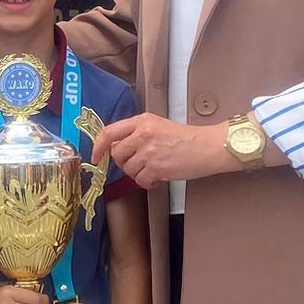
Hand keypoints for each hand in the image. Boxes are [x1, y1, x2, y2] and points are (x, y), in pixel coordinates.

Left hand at [93, 113, 221, 187]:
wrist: (207, 147)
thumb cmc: (185, 138)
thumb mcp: (158, 125)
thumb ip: (136, 133)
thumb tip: (116, 148)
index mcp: (142, 121)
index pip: (109, 132)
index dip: (98, 145)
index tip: (96, 155)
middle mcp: (143, 134)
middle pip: (117, 154)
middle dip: (125, 163)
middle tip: (139, 164)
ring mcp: (149, 151)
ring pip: (128, 169)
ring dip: (139, 174)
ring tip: (154, 169)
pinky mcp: (157, 167)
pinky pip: (141, 180)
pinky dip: (148, 183)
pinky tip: (158, 178)